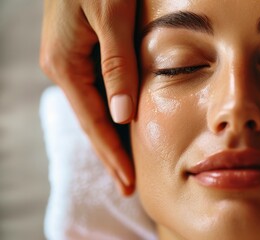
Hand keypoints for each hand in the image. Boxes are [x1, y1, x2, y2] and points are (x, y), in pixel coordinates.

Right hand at [39, 0, 136, 194]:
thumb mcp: (111, 16)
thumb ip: (117, 65)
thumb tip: (122, 115)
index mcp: (66, 65)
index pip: (94, 122)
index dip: (112, 154)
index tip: (128, 181)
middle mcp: (65, 67)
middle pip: (93, 121)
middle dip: (111, 154)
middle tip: (128, 184)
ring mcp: (72, 60)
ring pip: (96, 108)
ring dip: (112, 136)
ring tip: (126, 163)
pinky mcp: (83, 51)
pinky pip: (98, 90)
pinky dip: (112, 111)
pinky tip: (123, 124)